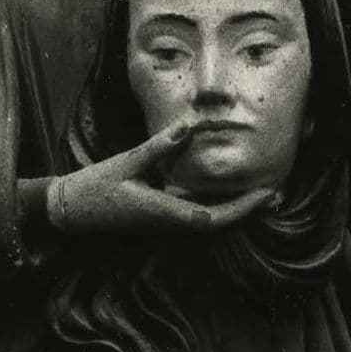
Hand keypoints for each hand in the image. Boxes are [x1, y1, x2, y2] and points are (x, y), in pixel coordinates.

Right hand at [47, 121, 272, 235]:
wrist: (73, 211)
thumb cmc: (97, 187)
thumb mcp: (128, 162)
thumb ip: (159, 146)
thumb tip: (188, 126)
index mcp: (163, 212)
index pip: (211, 218)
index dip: (241, 209)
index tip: (265, 194)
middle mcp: (168, 223)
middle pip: (218, 224)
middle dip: (248, 211)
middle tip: (277, 194)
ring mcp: (166, 223)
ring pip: (210, 222)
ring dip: (237, 210)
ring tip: (264, 194)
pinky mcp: (162, 217)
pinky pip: (197, 215)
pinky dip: (219, 206)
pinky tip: (232, 193)